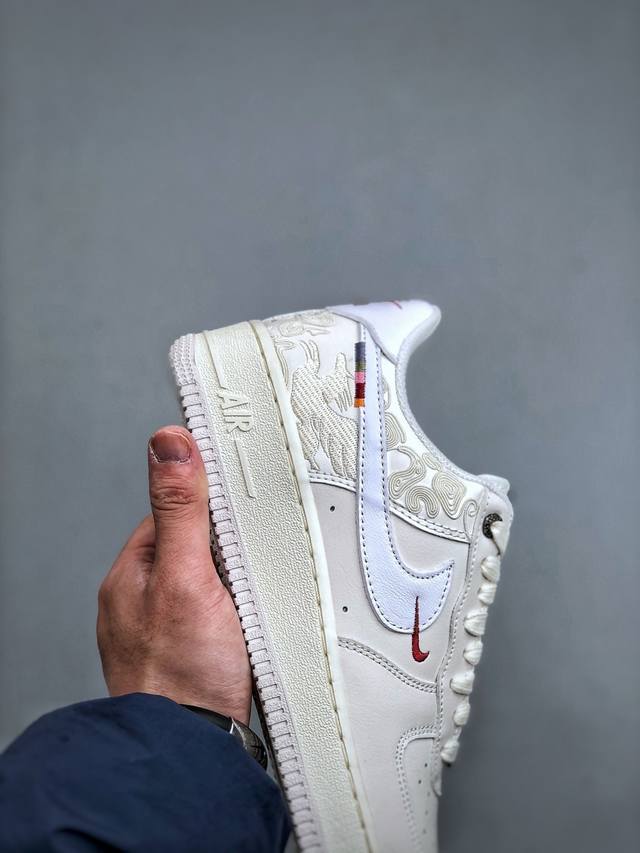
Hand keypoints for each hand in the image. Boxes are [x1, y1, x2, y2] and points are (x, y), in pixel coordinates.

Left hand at [97, 426, 251, 723]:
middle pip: (189, 550)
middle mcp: (137, 601)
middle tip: (246, 570)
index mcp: (131, 574)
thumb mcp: (188, 577)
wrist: (193, 752)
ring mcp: (157, 630)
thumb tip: (168, 444)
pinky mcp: (182, 654)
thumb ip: (182, 511)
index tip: (235, 510)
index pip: (172, 515)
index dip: (208, 511)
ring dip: (229, 587)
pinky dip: (229, 615)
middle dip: (222, 553)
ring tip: (248, 604)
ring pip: (202, 584)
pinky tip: (243, 629)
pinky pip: (208, 615)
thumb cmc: (184, 674)